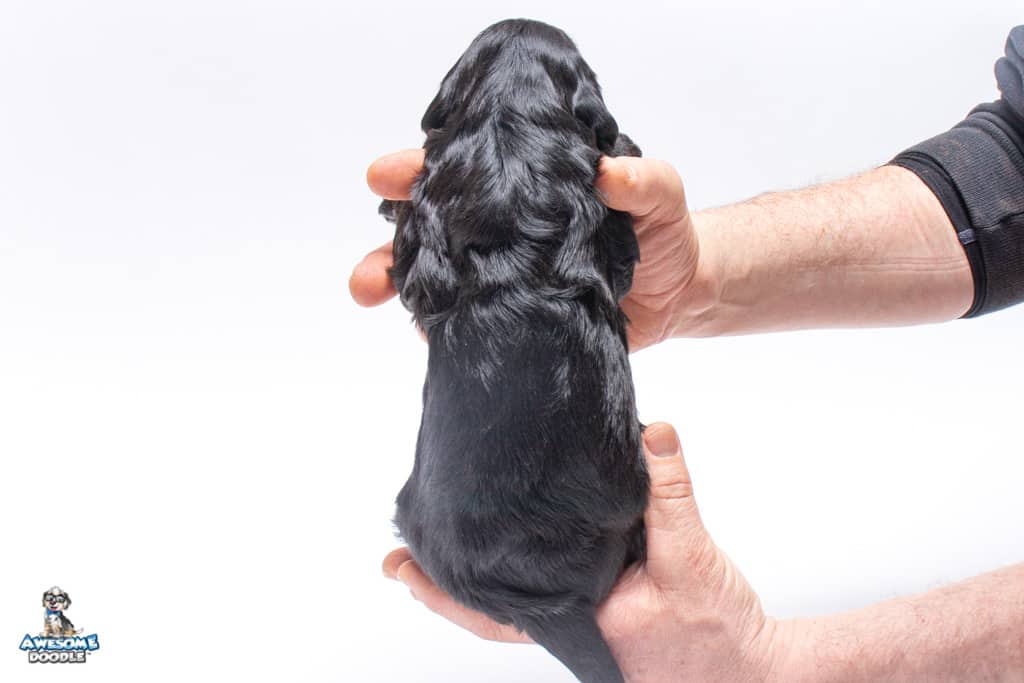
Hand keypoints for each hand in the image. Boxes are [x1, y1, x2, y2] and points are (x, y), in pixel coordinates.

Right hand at [349, 150, 703, 350]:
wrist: (680, 297)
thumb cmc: (665, 234)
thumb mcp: (660, 197)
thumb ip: (643, 183)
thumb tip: (609, 174)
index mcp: (522, 190)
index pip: (461, 173)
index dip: (417, 171)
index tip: (386, 177)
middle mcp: (502, 234)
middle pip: (430, 233)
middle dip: (387, 247)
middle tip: (365, 275)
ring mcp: (503, 280)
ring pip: (436, 282)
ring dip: (397, 291)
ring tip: (371, 300)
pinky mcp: (514, 323)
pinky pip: (467, 327)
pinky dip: (441, 331)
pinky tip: (426, 338)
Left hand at [382, 423, 787, 681]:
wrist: (754, 672)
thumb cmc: (718, 636)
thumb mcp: (692, 559)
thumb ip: (669, 494)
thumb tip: (652, 431)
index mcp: (576, 617)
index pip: (491, 610)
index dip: (440, 589)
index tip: (399, 566)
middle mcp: (573, 620)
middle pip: (494, 601)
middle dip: (447, 575)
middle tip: (400, 548)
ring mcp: (589, 613)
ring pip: (524, 587)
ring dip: (489, 559)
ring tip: (454, 523)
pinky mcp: (611, 600)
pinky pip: (560, 576)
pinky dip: (537, 551)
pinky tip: (532, 525)